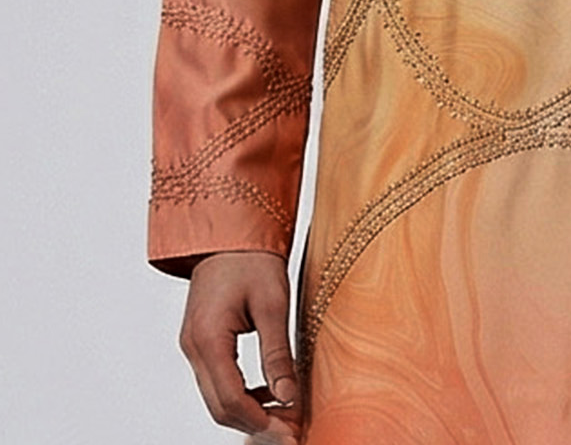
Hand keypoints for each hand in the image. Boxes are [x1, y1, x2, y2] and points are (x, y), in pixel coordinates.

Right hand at [179, 250, 302, 441]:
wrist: (230, 231)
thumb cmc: (252, 258)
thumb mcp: (273, 303)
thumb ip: (278, 353)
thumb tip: (289, 396)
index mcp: (208, 338)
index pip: (230, 399)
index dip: (261, 421)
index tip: (289, 430)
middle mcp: (193, 347)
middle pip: (219, 406)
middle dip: (255, 423)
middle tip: (291, 429)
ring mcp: (193, 345)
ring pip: (216, 397)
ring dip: (248, 411)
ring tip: (285, 411)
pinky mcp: (201, 341)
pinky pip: (216, 381)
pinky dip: (240, 394)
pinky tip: (267, 390)